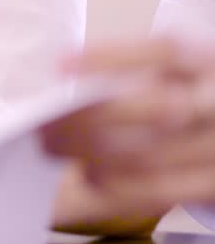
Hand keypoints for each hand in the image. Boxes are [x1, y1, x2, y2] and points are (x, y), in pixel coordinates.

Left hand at [41, 37, 214, 210]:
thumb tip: (66, 80)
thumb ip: (136, 74)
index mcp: (210, 63)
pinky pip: (156, 192)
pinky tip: (91, 175)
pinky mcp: (213, 187)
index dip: (112, 57)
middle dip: (91, 117)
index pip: (168, 52)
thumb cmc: (188, 99)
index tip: (61, 65)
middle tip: (45, 122)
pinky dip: (113, 185)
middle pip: (157, 108)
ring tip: (57, 147)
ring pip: (149, 155)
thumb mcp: (176, 75)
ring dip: (92, 154)